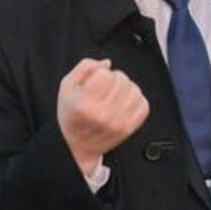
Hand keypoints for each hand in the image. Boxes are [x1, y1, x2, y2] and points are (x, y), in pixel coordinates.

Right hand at [58, 58, 148, 177]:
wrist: (76, 146)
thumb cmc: (71, 115)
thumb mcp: (67, 87)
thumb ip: (85, 68)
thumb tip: (107, 64)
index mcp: (84, 104)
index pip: (105, 74)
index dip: (100, 73)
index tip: (94, 81)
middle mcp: (102, 115)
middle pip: (121, 79)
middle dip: (113, 79)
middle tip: (104, 89)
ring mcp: (118, 123)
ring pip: (134, 90)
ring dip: (126, 88)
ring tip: (114, 95)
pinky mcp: (129, 128)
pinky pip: (143, 105)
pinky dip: (135, 100)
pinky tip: (123, 103)